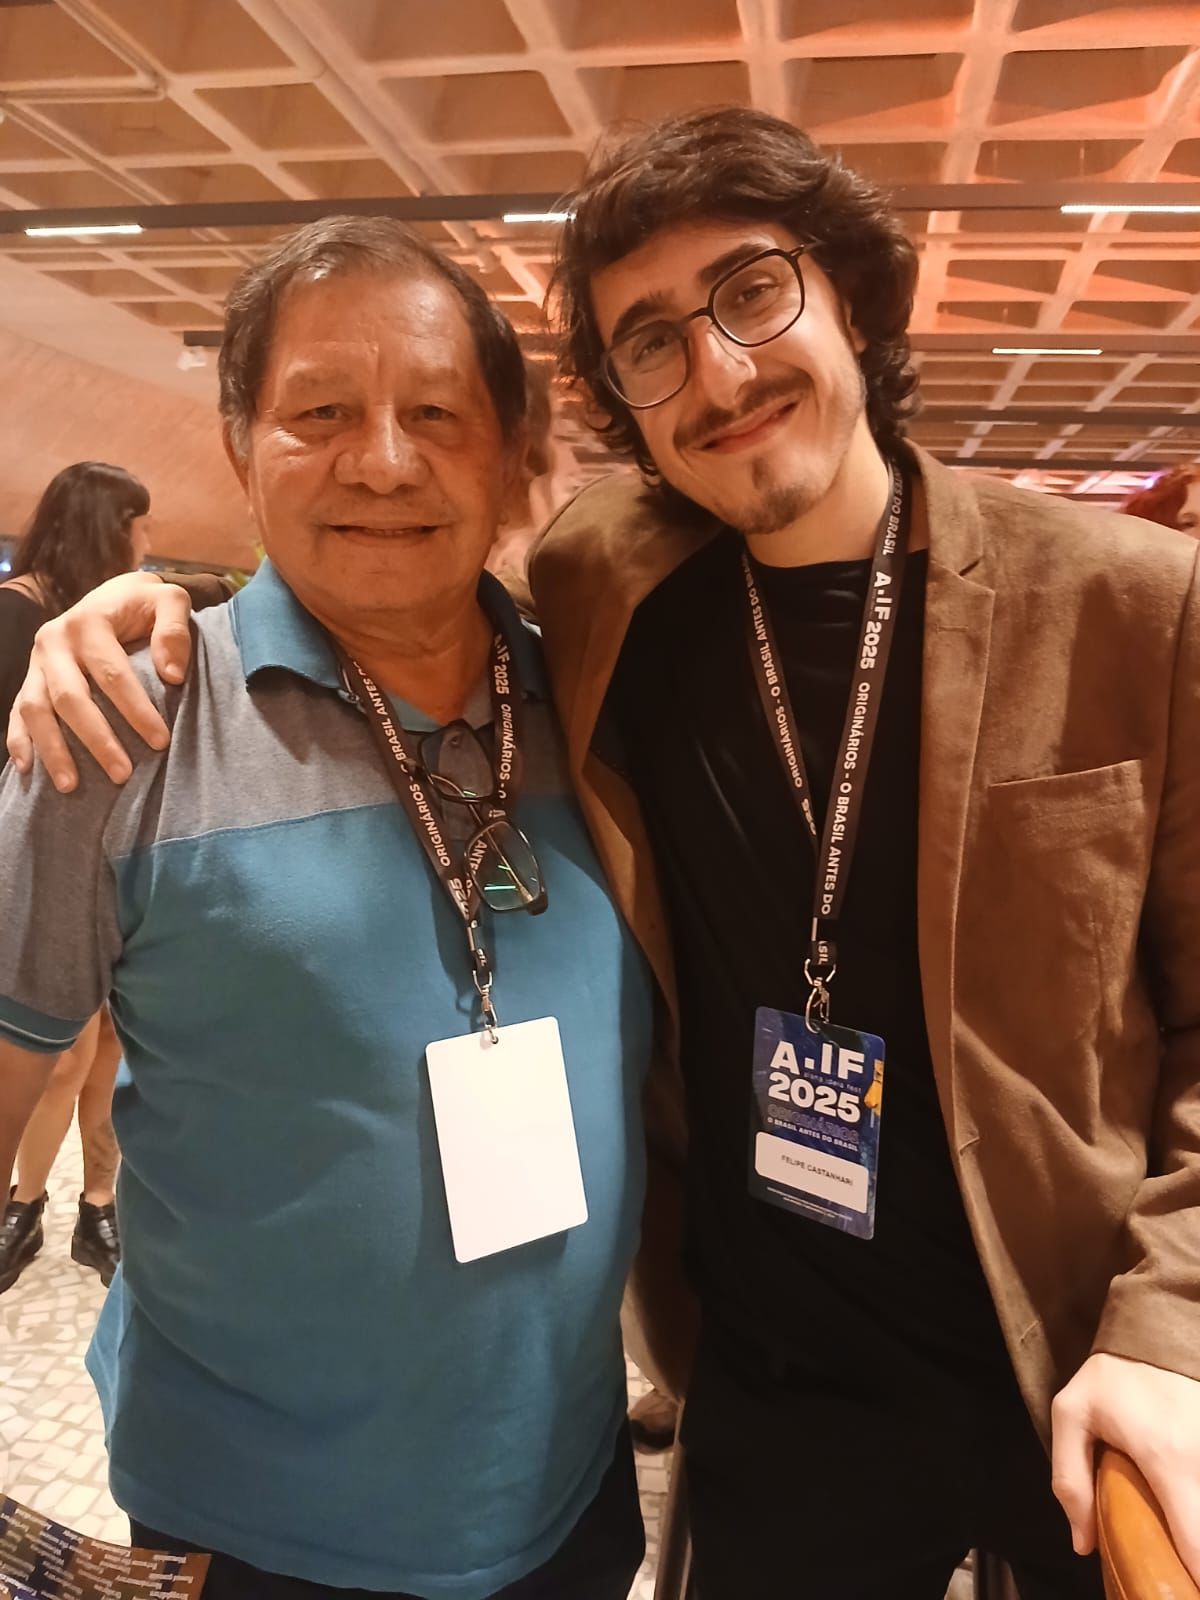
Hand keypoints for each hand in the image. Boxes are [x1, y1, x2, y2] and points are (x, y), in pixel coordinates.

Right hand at [5, 571, 193, 790]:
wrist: (114, 594)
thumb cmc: (146, 605)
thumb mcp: (169, 600)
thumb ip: (174, 630)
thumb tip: (173, 676)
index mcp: (88, 622)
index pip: (112, 673)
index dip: (136, 709)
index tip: (161, 741)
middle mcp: (55, 641)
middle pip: (71, 698)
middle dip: (96, 739)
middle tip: (123, 774)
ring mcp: (37, 662)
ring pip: (36, 709)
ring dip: (53, 749)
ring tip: (71, 786)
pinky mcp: (29, 678)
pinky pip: (17, 712)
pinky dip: (19, 741)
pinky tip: (27, 770)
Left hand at [1052, 1351, 1199, 1579]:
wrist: (1159, 1327)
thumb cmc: (1114, 1372)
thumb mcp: (1072, 1414)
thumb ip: (1071, 1481)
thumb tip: (1082, 1544)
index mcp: (1171, 1463)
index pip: (1198, 1548)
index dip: (1190, 1580)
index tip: (1172, 1588)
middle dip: (1193, 1564)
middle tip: (1172, 1568)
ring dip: (1196, 1533)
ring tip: (1176, 1537)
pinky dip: (1199, 1510)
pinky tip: (1184, 1512)